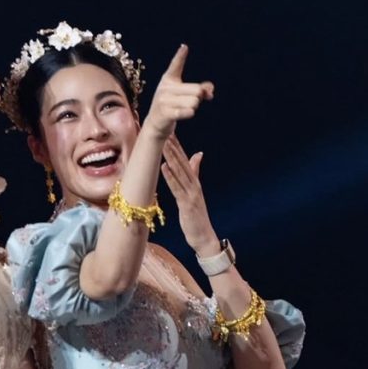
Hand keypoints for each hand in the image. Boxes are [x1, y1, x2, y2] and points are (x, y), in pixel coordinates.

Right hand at [143, 44, 213, 141]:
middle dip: (198, 98)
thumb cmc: (172, 106)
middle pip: (197, 90)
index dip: (180, 56)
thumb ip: (200, 89)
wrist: (156, 124)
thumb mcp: (184, 94)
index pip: (175, 66)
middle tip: (187, 103)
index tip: (184, 47)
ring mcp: (164, 101)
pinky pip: (188, 111)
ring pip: (194, 102)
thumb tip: (210, 90)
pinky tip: (184, 114)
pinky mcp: (166, 113)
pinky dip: (190, 113)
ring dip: (193, 107)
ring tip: (182, 109)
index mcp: (168, 80)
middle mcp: (165, 88)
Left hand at [161, 134, 219, 255]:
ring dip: (171, 158)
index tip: (171, 132)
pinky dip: (170, 177)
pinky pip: (177, 188)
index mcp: (194, 182)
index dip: (178, 146)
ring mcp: (191, 194)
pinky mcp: (187, 204)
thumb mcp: (195, 192)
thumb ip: (195, 173)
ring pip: (180, 173)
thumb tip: (198, 154)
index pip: (185, 160)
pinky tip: (164, 167)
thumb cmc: (196, 216)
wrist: (204, 237)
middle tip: (166, 131)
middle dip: (174, 147)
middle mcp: (194, 185)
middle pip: (182, 163)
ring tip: (163, 145)